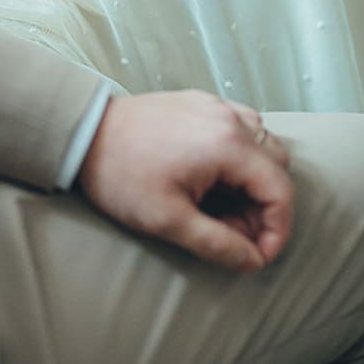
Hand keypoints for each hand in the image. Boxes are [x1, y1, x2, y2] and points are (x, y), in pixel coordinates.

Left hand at [77, 90, 292, 271]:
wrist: (82, 133)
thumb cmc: (119, 174)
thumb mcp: (167, 221)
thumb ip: (218, 244)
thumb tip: (253, 261)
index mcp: (226, 145)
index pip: (280, 191)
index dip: (277, 231)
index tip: (258, 255)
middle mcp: (228, 118)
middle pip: (277, 167)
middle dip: (264, 206)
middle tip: (232, 231)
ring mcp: (215, 106)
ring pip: (262, 144)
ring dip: (253, 179)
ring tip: (220, 206)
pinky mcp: (199, 103)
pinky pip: (239, 127)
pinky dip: (238, 155)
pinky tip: (211, 177)